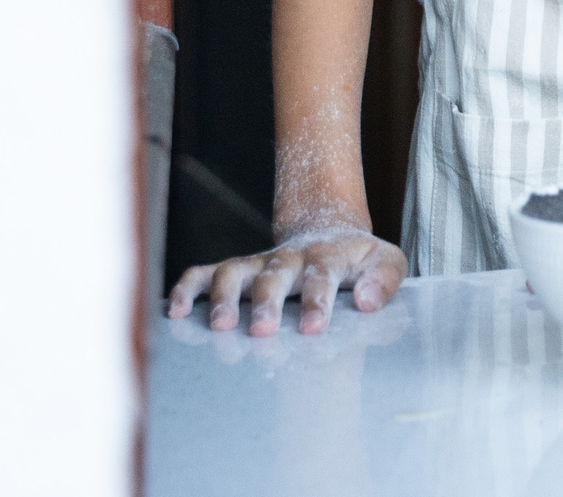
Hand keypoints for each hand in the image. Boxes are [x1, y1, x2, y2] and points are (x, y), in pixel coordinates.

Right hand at [167, 225, 404, 336]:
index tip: (314, 328)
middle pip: (274, 275)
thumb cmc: (358, 259)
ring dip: (223, 297)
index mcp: (328, 256)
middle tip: (262, 330)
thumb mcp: (386, 261)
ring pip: (234, 272)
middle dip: (267, 302)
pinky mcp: (236, 269)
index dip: (317, 300)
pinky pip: (204, 274)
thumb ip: (384, 280)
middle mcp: (289, 257)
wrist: (328, 232)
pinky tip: (175, 312)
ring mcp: (258, 262)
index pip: (322, 275)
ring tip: (219, 326)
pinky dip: (187, 289)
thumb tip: (368, 303)